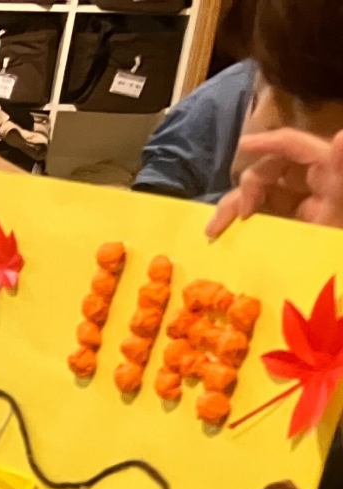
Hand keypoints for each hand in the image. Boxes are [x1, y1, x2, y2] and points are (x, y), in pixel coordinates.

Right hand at [208, 129, 342, 237]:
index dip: (268, 142)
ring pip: (258, 191)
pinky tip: (219, 233)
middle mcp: (310, 183)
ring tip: (216, 230)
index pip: (294, 146)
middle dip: (248, 187)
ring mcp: (296, 204)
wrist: (331, 295)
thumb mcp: (340, 209)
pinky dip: (236, 219)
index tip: (241, 147)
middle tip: (241, 215)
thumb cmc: (336, 247)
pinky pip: (257, 212)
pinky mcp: (285, 222)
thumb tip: (342, 136)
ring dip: (233, 205)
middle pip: (270, 169)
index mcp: (327, 172)